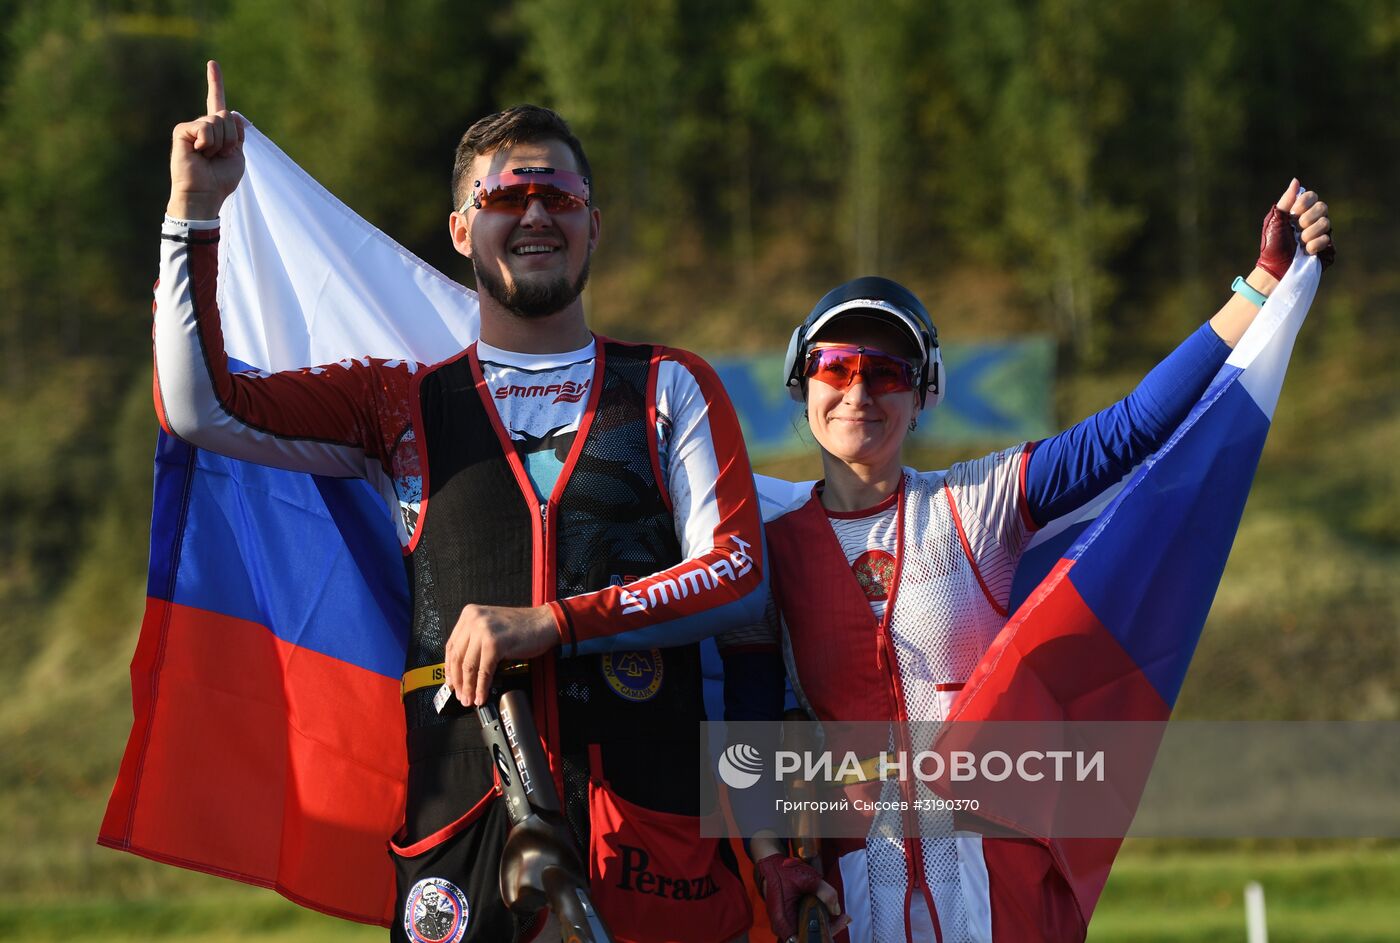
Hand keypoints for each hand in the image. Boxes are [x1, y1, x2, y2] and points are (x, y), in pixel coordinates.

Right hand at [167, 60, 245, 219]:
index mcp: (216, 131)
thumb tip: (230, 111)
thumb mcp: (237, 155)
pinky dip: (208, 142)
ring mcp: (191, 128)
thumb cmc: (220, 180)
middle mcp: (202, 126)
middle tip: (219, 156)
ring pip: (218, 121)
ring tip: (209, 157)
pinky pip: (205, 127)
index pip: (216, 102)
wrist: (204, 194)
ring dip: (221, 143)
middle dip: (231, 138)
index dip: (215, 83)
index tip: (212, 63)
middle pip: (226, 116)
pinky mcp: (182, 131)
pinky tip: (199, 154)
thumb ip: (237, 133)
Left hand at [443, 604, 558, 706]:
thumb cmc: (522, 627)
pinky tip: (481, 696)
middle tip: (460, 695)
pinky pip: (484, 670)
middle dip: (458, 681)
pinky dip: (482, 686)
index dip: (450, 668)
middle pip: (458, 656)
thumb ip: (475, 641)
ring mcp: (484, 630)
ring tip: (470, 699)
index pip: (451, 645)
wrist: (545, 622)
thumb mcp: (492, 627)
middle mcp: (474, 619)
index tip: (451, 682)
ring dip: (469, 687)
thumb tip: (461, 669)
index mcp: (470, 614)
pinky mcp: (495, 643)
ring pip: (469, 665)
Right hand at [755, 854, 849, 939]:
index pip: (807, 938)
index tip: (838, 924)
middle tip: (844, 919)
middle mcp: (782, 927)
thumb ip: (825, 893)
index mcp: (783, 921)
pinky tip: (829, 915)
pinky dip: (817, 921)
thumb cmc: (784, 871)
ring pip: (807, 932)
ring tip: (841, 918)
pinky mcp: (787, 920)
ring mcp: (784, 925)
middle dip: (829, 929)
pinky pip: (804, 925)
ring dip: (824, 926)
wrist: (771, 865)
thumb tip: (837, 910)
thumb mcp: (808, 879)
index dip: (824, 934)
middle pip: (809, 938)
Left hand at [1255, 178, 1333, 279]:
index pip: (1312, 196)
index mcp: (1300, 212)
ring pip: (1326, 223)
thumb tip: (1296, 181)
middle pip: (1322, 207)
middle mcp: (1313, 220)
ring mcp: (1322, 233)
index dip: (1304, 203)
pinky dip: (1313, 245)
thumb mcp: (1275, 220)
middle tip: (1296, 229)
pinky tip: (1305, 251)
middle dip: (1306, 219)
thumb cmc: (1272, 244)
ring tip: (1299, 243)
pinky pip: (1327, 238)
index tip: (1292, 213)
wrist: (1275, 268)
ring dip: (1308, 234)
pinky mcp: (1327, 247)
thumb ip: (1286, 201)